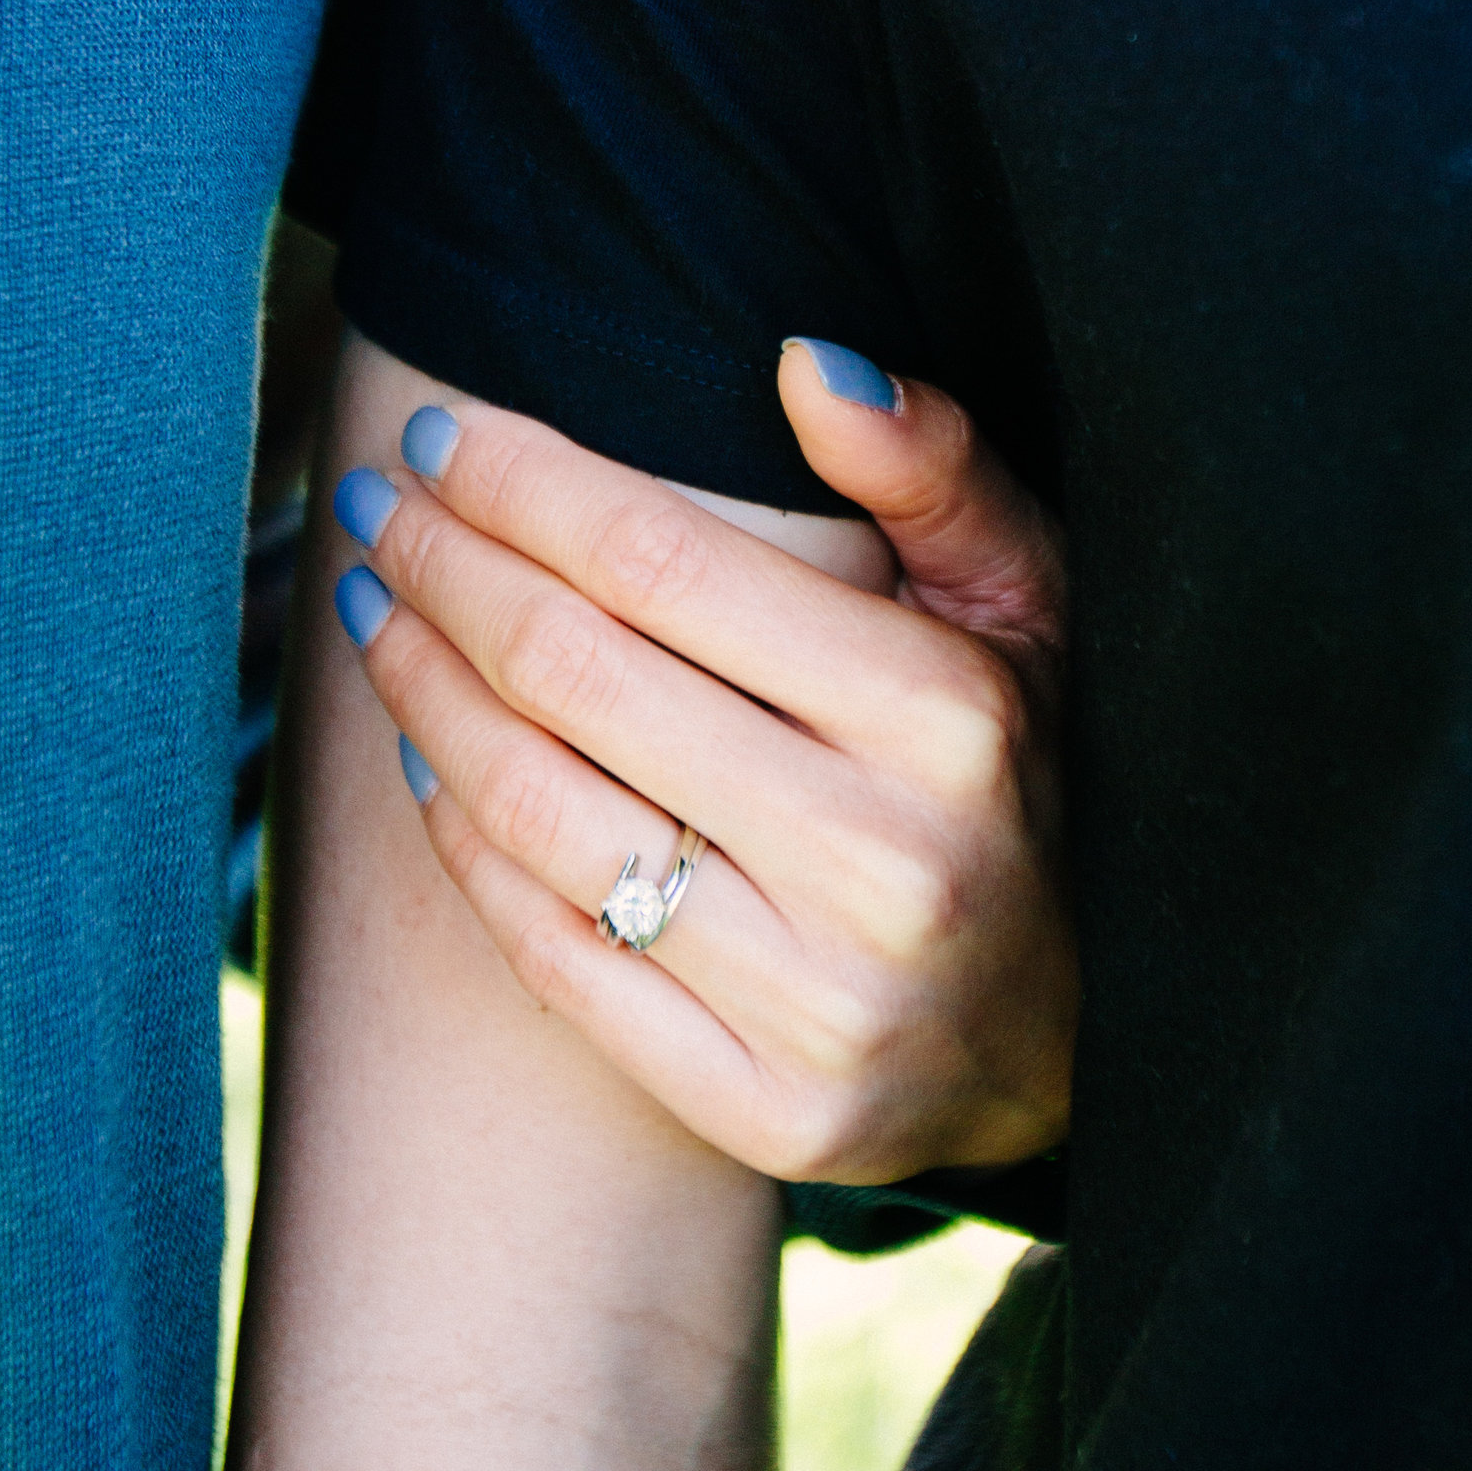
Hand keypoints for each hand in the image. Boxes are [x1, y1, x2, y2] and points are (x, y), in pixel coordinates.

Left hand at [324, 341, 1072, 1186]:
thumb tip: (802, 360)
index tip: (442, 431)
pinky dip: (462, 842)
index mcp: (946, 715)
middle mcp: (883, 863)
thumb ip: (933, 468)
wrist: (1094, 1037)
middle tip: (377, 501)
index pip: (659, 560)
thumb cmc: (1031, 772)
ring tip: (380, 608)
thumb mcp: (1031, 601)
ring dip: (424, 691)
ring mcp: (820, 1005)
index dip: (522, 482)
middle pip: (574, 674)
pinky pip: (552, 956)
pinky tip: (427, 758)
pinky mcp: (764, 1110)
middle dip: (445, 564)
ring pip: (538, 814)